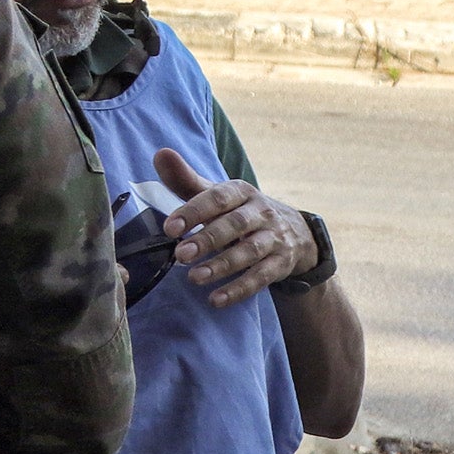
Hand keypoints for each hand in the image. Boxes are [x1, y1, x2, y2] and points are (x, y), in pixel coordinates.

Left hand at [155, 148, 317, 308]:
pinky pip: (262, 277)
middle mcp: (261, 211)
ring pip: (249, 251)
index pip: (218, 197)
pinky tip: (216, 300)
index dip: (194, 211)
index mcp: (242, 191)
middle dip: (207, 239)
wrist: (294, 232)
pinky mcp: (281, 263)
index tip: (169, 228)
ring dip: (221, 265)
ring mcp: (274, 238)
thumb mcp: (218, 195)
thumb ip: (186, 180)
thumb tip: (160, 154)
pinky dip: (239, 289)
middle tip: (180, 255)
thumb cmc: (240, 211)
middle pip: (235, 224)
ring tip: (194, 278)